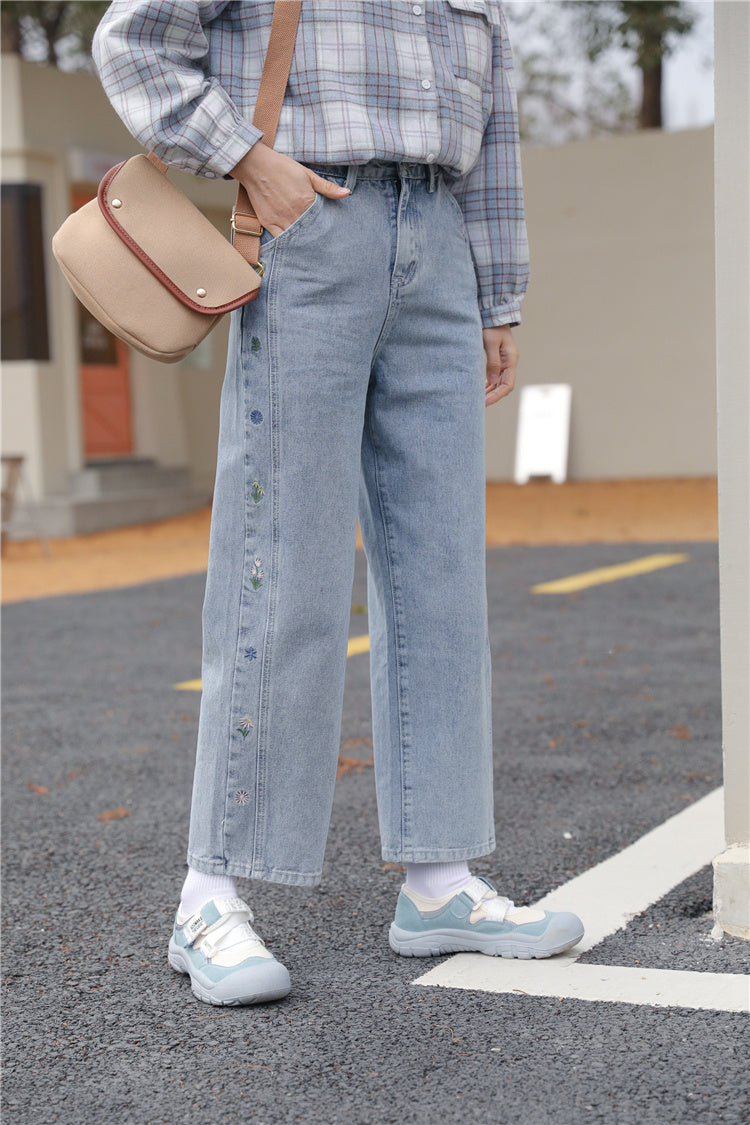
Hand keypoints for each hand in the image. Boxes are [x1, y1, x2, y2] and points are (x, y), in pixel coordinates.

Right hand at [230, 143, 349, 236]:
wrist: (256, 165)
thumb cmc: (282, 167)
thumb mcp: (308, 174)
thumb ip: (327, 187)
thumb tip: (347, 193)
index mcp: (306, 202)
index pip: (321, 221)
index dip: (327, 228)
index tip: (332, 233)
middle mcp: (294, 213)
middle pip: (310, 232)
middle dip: (317, 238)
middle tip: (325, 246)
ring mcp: (280, 219)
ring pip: (296, 238)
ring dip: (304, 242)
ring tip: (312, 248)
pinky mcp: (268, 222)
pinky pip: (280, 239)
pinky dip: (288, 243)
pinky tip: (294, 245)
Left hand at [483, 325, 518, 406]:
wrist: (493, 314)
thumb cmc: (492, 327)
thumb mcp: (490, 343)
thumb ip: (492, 362)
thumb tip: (491, 382)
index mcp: (511, 360)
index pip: (507, 384)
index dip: (496, 395)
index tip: (485, 402)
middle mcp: (510, 363)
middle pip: (503, 386)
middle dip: (492, 396)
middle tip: (479, 405)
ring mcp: (505, 362)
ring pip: (499, 382)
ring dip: (490, 392)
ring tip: (478, 400)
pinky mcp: (499, 360)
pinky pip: (495, 376)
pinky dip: (489, 384)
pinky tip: (481, 389)